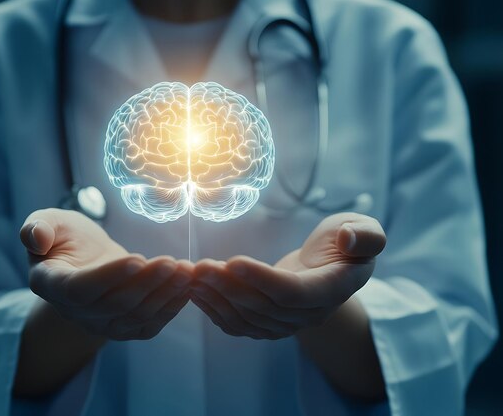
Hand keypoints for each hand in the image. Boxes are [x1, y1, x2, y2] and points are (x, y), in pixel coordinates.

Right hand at [20, 208, 191, 340]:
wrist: (85, 262)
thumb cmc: (66, 238)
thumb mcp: (48, 223)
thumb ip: (37, 228)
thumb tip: (34, 237)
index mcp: (52, 285)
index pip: (81, 289)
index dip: (109, 276)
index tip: (136, 258)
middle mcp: (76, 312)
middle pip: (115, 304)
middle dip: (147, 283)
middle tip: (173, 262)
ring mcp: (101, 324)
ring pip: (136, 315)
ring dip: (164, 294)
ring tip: (186, 270)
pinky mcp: (126, 328)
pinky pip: (150, 323)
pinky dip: (171, 306)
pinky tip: (187, 286)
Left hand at [191, 213, 385, 339]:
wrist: (332, 268)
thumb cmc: (346, 243)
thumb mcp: (365, 231)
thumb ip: (365, 236)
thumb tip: (349, 239)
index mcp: (331, 290)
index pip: (293, 292)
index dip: (262, 279)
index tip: (232, 260)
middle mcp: (308, 315)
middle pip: (262, 306)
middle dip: (228, 286)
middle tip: (199, 266)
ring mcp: (286, 324)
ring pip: (245, 317)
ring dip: (214, 296)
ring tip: (190, 274)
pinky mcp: (267, 325)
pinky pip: (237, 324)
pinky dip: (213, 309)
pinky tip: (194, 291)